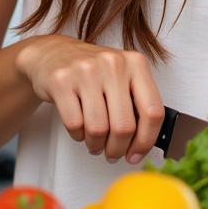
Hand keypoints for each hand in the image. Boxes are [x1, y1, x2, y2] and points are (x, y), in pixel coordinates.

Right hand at [15, 35, 164, 164]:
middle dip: (118, 149)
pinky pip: (75, 124)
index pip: (153, 111)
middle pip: (124, 126)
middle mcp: (113, 64)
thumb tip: (146, 141)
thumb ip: (138, 103)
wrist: (54, 53)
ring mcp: (86, 70)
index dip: (146, 141)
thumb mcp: (123, 77)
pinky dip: (78, 135)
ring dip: (96, 145)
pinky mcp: (62, 81)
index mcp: (136, 63)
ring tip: (95, 142)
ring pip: (98, 129)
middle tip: (113, 153)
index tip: (136, 154)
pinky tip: (80, 128)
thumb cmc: (94, 72)